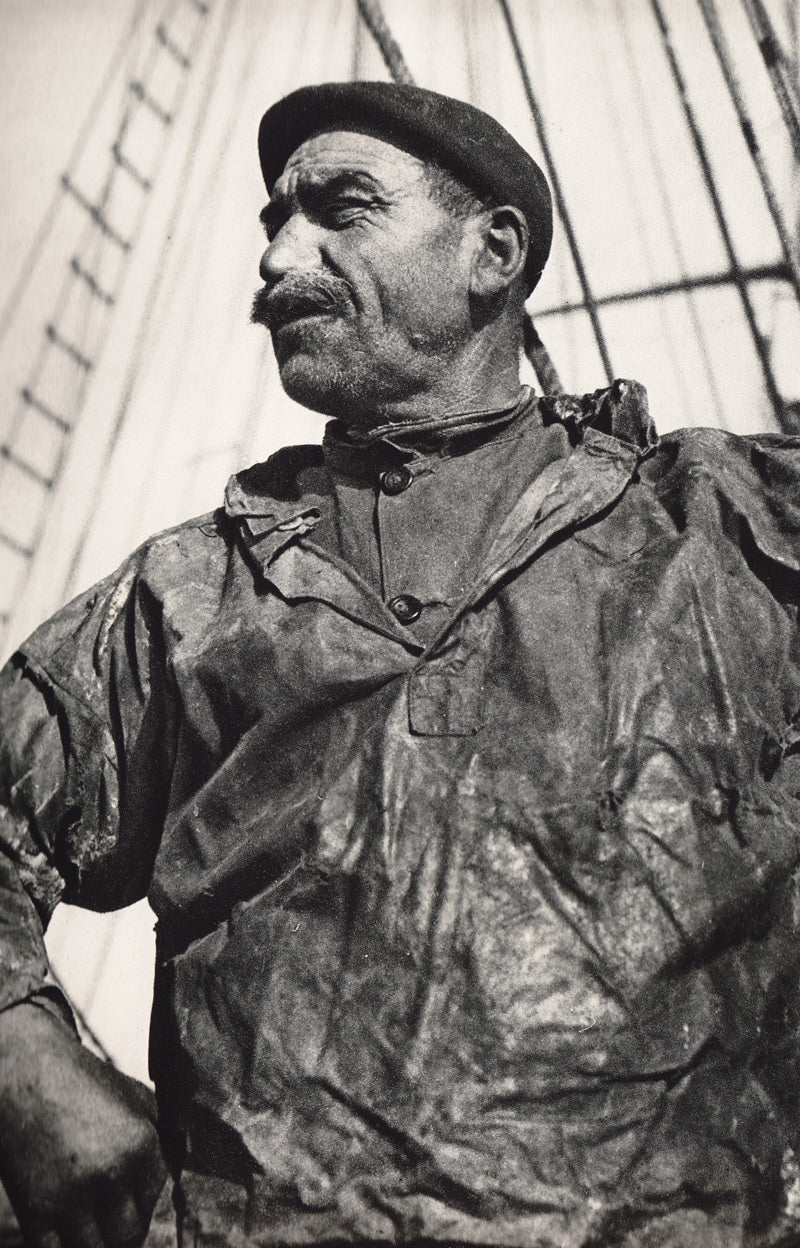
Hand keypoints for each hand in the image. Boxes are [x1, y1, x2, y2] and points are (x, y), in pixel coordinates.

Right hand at [0, 1002, 166, 1246]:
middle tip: (111, 1222)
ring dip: (93, 1242)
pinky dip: (62, 1246)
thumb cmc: (81, 1082)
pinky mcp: (35, 1210)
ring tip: (87, 1225)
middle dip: (122, 1231)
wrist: (25, 1072)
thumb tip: (179, 1166)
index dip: (142, 1204)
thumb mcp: (134, 1096)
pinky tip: (62, 1230)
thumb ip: (160, 1132)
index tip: (129, 1201)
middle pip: (129, 1236)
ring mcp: (72, 1195)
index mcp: (141, 1143)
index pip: (155, 1201)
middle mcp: (111, 1172)